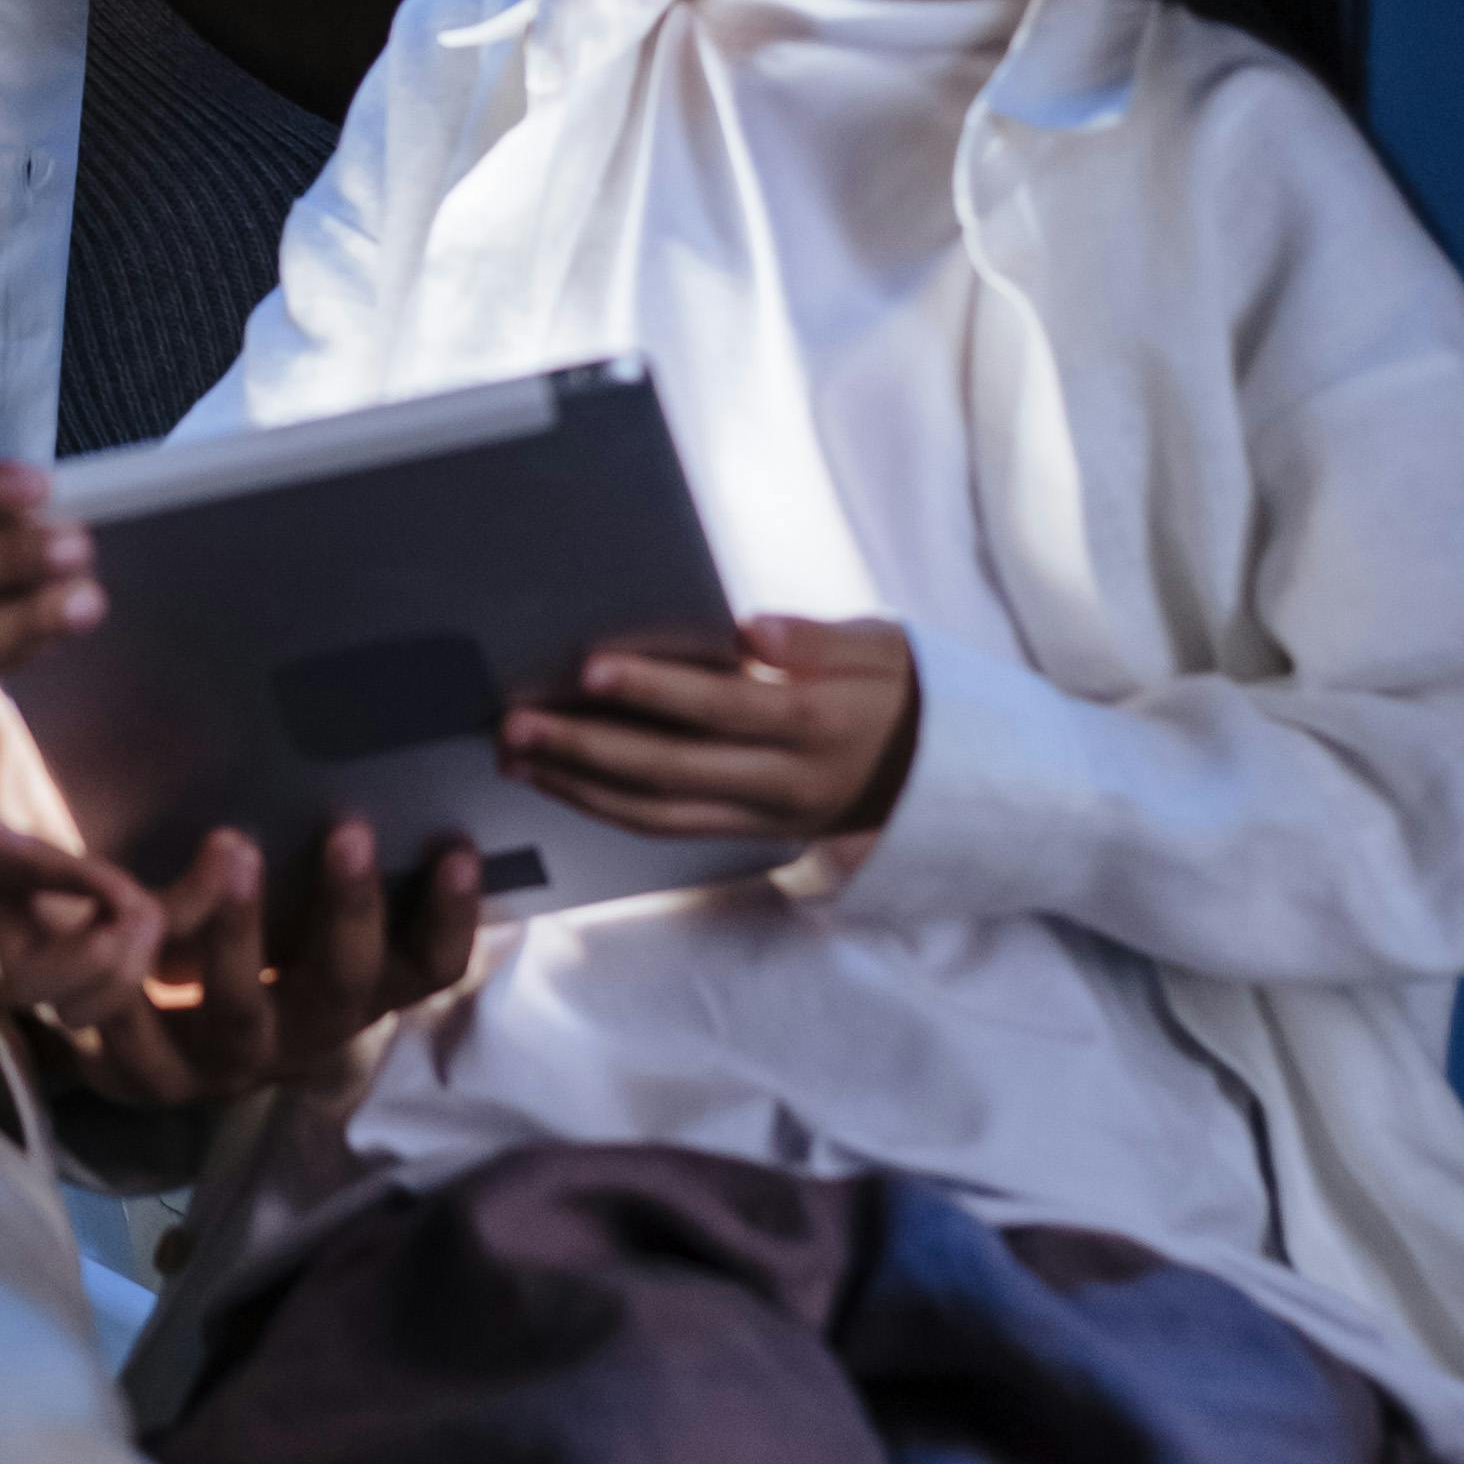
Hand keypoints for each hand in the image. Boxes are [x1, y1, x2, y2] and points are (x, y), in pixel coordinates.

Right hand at [0, 685, 483, 1105]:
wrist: (151, 916)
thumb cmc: (62, 874)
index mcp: (107, 1026)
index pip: (107, 1023)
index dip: (112, 983)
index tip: (119, 907)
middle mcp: (207, 1051)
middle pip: (230, 1021)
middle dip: (236, 943)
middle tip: (232, 847)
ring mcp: (295, 1027)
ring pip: (333, 1002)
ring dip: (344, 921)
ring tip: (343, 831)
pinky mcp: (362, 990)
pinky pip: (418, 976)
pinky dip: (441, 922)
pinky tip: (453, 850)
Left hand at [500, 612, 917, 846]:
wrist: (948, 777)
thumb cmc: (899, 688)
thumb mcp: (882, 648)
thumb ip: (813, 639)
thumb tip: (750, 629)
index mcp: (819, 723)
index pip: (724, 705)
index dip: (656, 688)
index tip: (589, 666)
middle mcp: (788, 782)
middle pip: (674, 769)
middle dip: (587, 748)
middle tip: (515, 725)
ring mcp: (766, 817)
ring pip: (660, 813)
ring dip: (580, 787)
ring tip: (515, 758)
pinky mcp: (750, 834)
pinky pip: (669, 829)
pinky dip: (607, 808)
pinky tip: (560, 783)